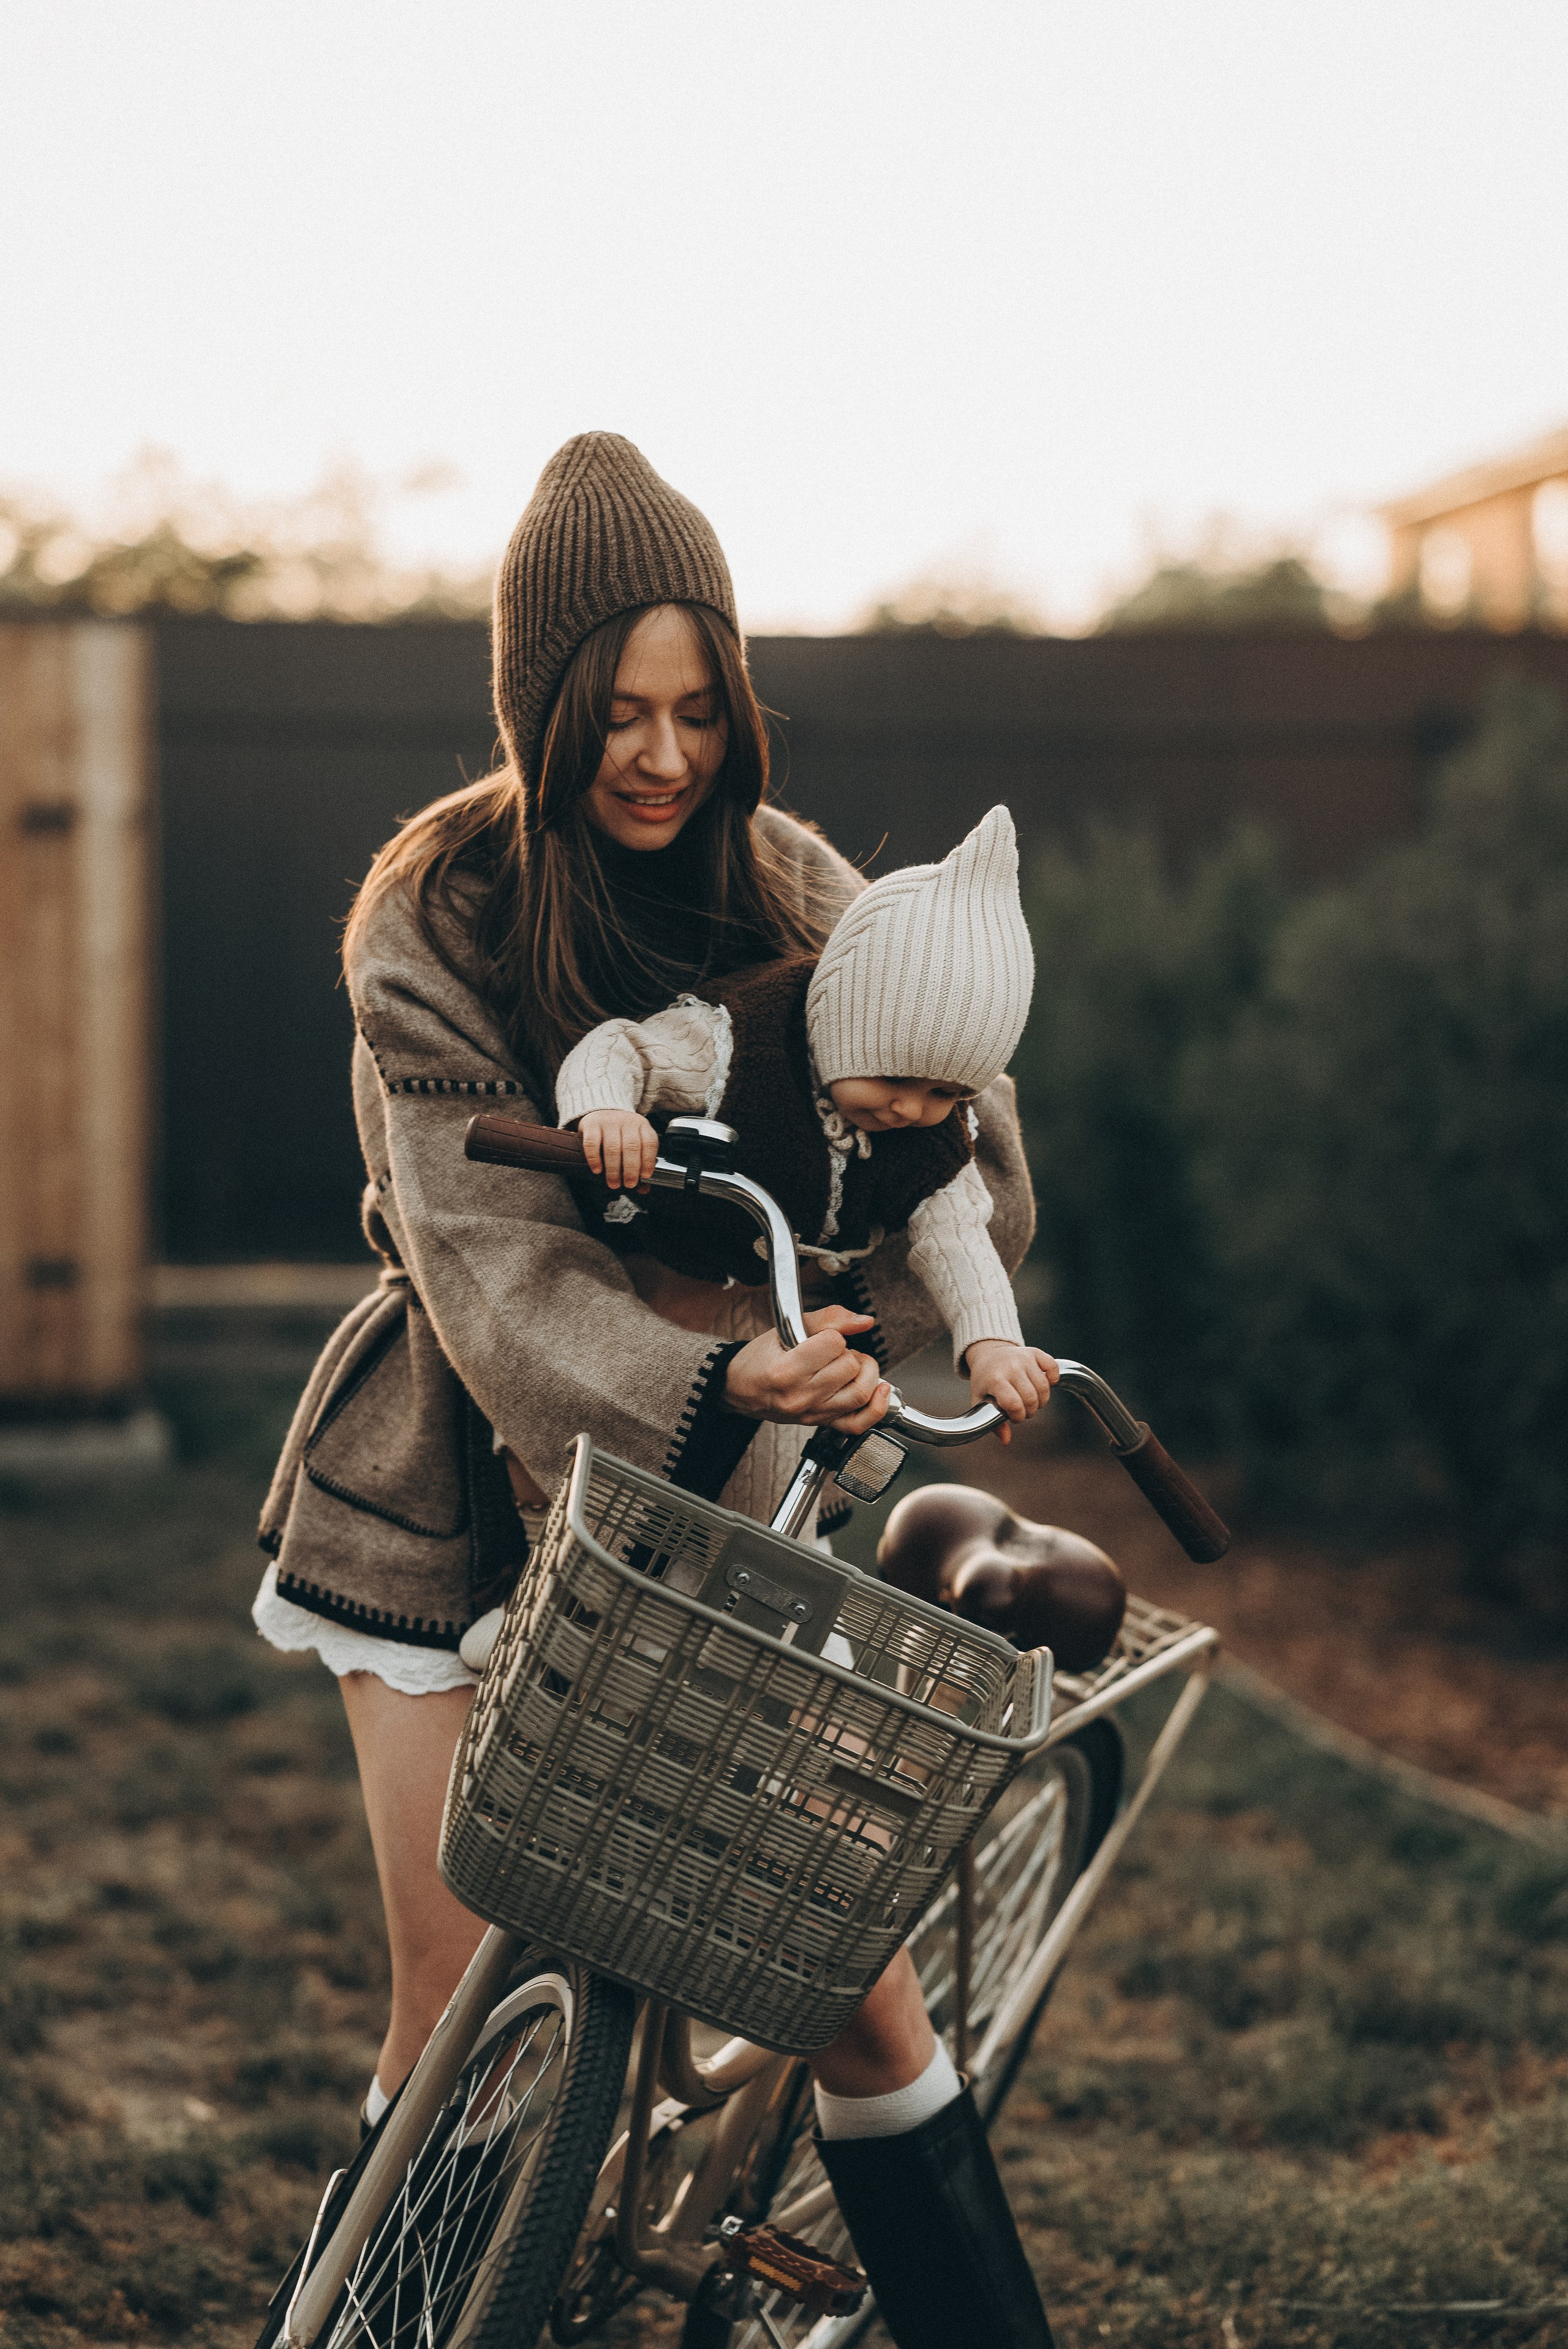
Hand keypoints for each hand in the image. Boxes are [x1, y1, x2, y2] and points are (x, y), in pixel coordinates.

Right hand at [577, 1109, 657, 1191]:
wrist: (603, 1110)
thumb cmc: (621, 1132)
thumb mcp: (635, 1142)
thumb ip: (640, 1164)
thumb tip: (644, 1189)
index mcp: (642, 1126)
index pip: (649, 1142)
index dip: (648, 1161)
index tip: (645, 1176)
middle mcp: (627, 1122)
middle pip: (631, 1147)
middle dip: (631, 1169)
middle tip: (629, 1184)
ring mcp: (609, 1122)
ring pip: (612, 1148)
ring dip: (613, 1169)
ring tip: (614, 1183)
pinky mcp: (592, 1124)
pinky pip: (592, 1143)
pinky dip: (595, 1159)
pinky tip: (597, 1170)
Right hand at [724, 1306, 890, 1433]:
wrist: (739, 1390)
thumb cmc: (759, 1360)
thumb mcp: (785, 1328)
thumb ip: (828, 1318)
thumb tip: (864, 1321)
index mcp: (786, 1370)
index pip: (834, 1343)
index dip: (832, 1335)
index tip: (821, 1339)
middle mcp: (800, 1396)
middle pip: (850, 1366)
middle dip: (847, 1352)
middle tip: (833, 1352)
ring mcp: (813, 1413)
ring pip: (861, 1391)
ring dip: (864, 1372)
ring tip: (850, 1366)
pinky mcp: (821, 1423)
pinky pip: (859, 1423)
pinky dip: (877, 1408)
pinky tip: (880, 1389)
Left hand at [965, 1340, 1058, 1444]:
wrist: (987, 1354)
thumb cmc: (984, 1381)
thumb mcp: (980, 1401)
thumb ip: (992, 1422)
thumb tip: (1006, 1441)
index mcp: (995, 1380)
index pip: (1014, 1404)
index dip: (1018, 1416)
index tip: (1014, 1417)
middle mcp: (1011, 1367)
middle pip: (1031, 1398)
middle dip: (1030, 1411)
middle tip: (1024, 1410)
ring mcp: (1024, 1358)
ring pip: (1044, 1387)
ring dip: (1041, 1400)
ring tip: (1032, 1400)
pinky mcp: (1035, 1352)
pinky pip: (1052, 1367)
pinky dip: (1053, 1379)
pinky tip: (1045, 1383)